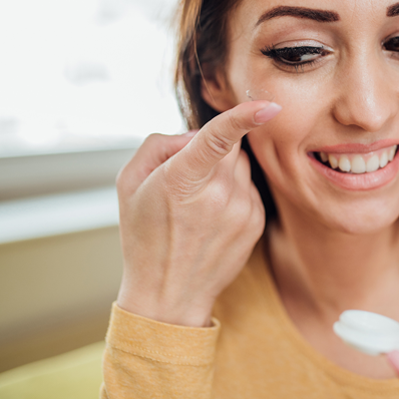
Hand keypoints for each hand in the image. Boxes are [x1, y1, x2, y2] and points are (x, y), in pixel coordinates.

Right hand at [115, 101, 280, 326]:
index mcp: (182, 181)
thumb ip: (160, 144)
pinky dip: (235, 193)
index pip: (218, 139)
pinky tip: (213, 218)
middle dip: (214, 151)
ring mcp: (241, 210)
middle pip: (232, 147)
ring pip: (243, 167)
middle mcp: (218, 194)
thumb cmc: (144, 235)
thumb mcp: (128, 183)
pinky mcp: (257, 222)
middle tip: (188, 178)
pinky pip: (250, 188)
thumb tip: (198, 134)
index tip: (269, 105)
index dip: (244, 116)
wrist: (169, 294)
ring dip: (225, 173)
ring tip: (198, 205)